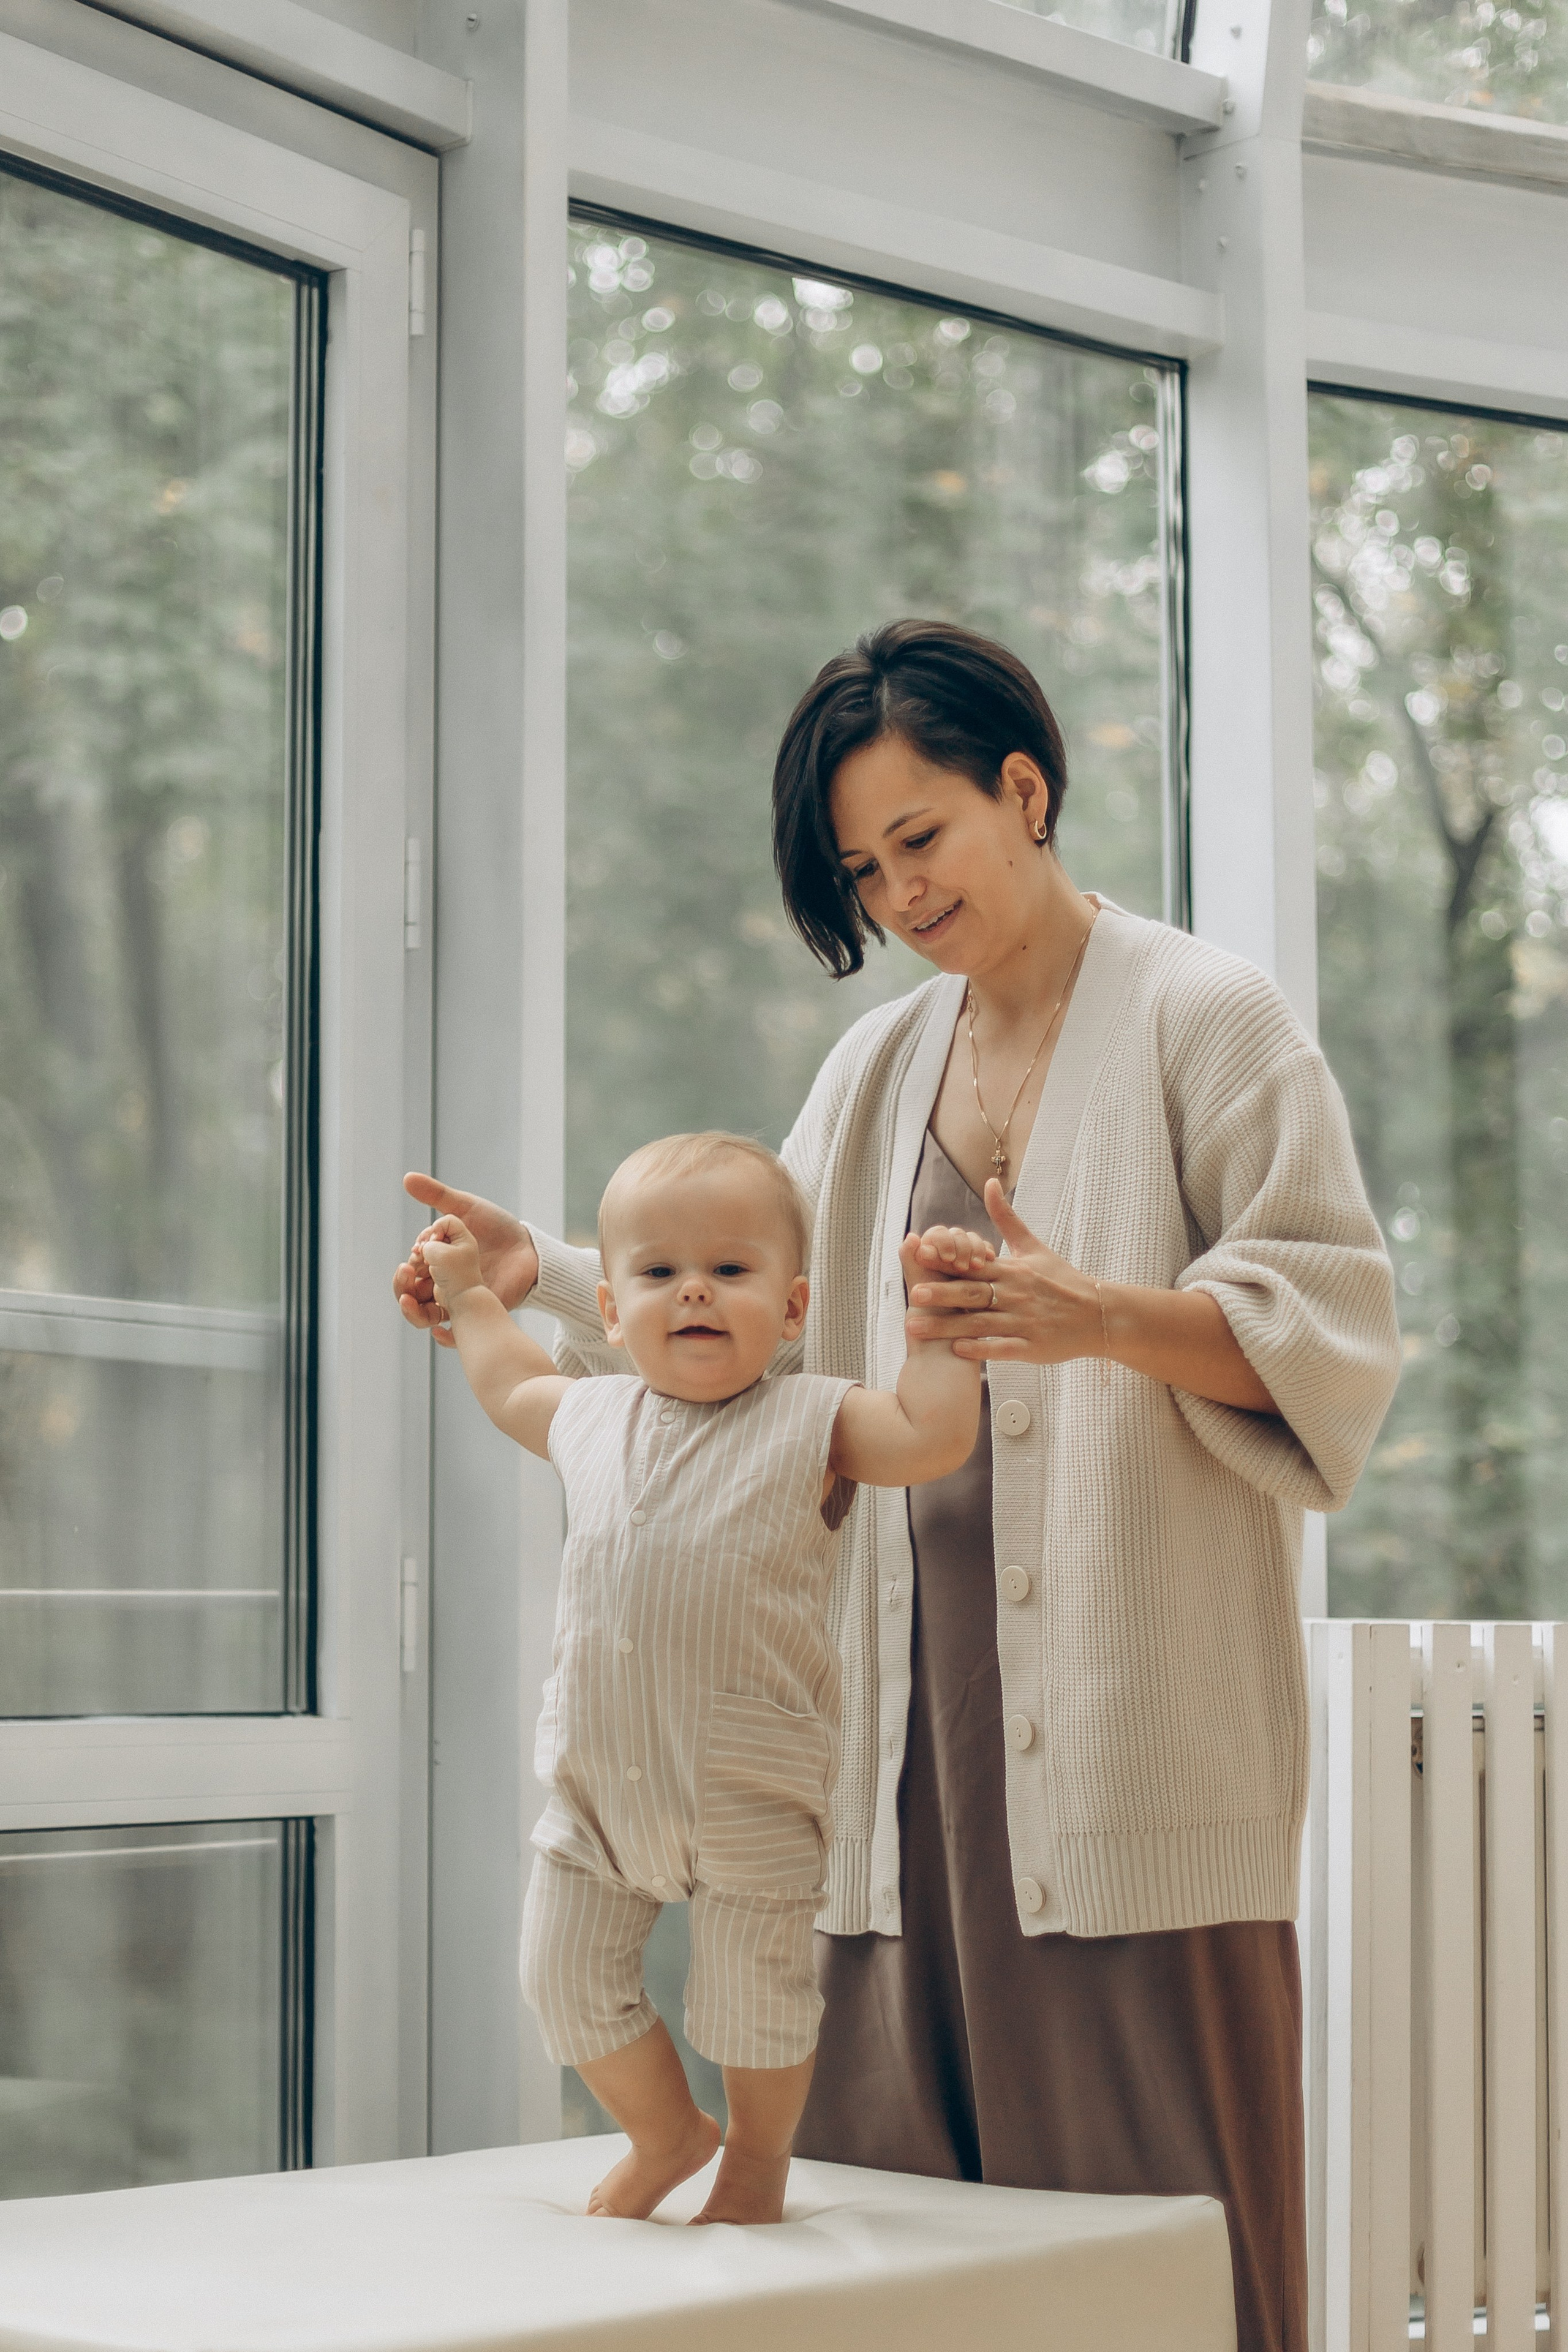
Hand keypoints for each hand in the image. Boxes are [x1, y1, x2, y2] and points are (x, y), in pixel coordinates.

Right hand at [395, 1173, 539, 1346]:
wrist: (529, 1250)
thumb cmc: (498, 1227)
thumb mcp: (466, 1208)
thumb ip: (437, 1196)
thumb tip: (406, 1178)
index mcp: (437, 1260)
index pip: (413, 1265)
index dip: (412, 1259)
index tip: (420, 1248)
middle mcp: (442, 1283)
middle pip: (410, 1293)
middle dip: (401, 1285)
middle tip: (407, 1271)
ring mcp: (458, 1301)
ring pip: (425, 1316)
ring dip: (412, 1312)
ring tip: (410, 1300)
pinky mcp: (476, 1315)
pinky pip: (456, 1333)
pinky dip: (444, 1337)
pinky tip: (440, 1330)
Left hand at [904, 1180, 1099, 1364]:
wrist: (1099, 1314)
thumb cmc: (1062, 1280)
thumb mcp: (1033, 1246)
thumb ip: (1006, 1218)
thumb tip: (989, 1183)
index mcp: (1013, 1271)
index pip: (973, 1265)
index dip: (946, 1262)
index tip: (918, 1257)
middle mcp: (1016, 1295)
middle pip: (974, 1293)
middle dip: (942, 1294)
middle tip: (913, 1295)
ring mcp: (1025, 1322)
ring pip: (981, 1324)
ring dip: (949, 1326)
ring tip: (916, 1326)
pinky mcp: (1034, 1347)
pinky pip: (1004, 1348)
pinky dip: (982, 1349)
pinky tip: (958, 1350)